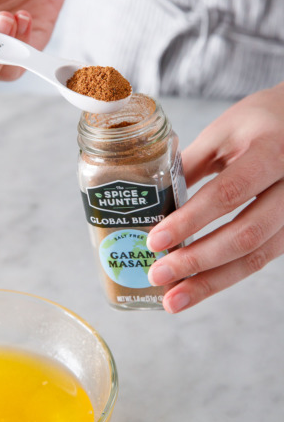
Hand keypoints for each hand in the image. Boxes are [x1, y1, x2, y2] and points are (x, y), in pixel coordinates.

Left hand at [147, 83, 283, 312]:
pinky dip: (226, 275)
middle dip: (197, 262)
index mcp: (270, 153)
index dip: (191, 221)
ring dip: (211, 282)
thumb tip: (151, 197)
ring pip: (256, 257)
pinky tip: (199, 285)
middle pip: (245, 235)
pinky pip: (260, 259)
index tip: (155, 240)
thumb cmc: (260, 122)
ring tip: (173, 299)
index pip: (228, 194)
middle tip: (157, 276)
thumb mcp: (224, 133)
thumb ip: (190, 164)